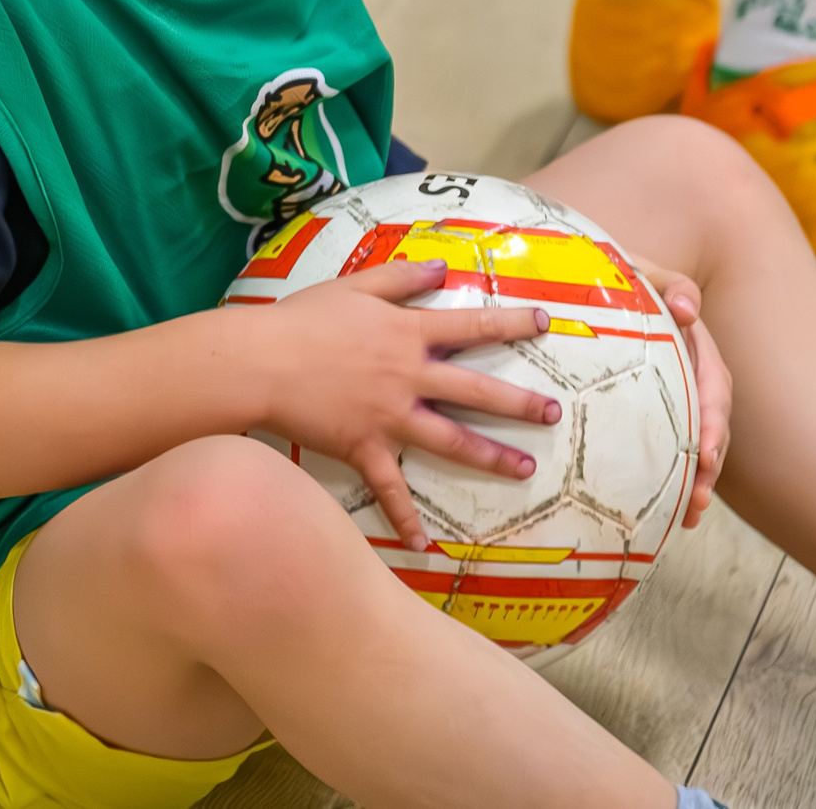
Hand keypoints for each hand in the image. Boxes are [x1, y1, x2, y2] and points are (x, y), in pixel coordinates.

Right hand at [243, 258, 558, 551]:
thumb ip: (401, 278)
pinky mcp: (364, 448)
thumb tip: (442, 269)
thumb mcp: (355, 286)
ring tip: (525, 469)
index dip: (511, 324)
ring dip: (491, 457)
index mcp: (408, 333)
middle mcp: (409, 377)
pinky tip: (424, 545)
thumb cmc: (304, 319)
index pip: (472, 326)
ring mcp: (390, 417)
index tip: (544, 322)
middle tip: (552, 415)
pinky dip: (405, 518)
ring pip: (451, 441)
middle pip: (476, 392)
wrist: (262, 362)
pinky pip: (390, 488)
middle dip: (519, 404)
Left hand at [624, 253, 730, 527]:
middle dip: (708, 464)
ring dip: (696, 481)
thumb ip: (669, 284)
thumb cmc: (624, 278)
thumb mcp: (646, 273)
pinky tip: (671, 513)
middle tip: (697, 498)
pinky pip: (672, 447)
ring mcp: (677, 398)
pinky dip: (675, 479)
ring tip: (688, 514)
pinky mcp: (657, 413)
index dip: (712, 421)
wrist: (607, 284)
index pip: (713, 387)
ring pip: (696, 444)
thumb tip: (688, 308)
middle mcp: (693, 377)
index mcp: (696, 347)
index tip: (706, 451)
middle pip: (710, 426)